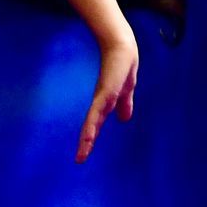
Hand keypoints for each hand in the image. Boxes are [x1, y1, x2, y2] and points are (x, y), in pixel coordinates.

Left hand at [78, 34, 138, 162]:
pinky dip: (95, 121)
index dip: (89, 139)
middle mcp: (100, 101)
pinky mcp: (107, 90)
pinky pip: (100, 108)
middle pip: (91, 125)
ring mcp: (102, 95)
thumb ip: (124, 103)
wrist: (122, 45)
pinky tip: (91, 131)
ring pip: (93, 120)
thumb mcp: (126, 89)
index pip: (94, 124)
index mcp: (103, 102)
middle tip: (80, 160)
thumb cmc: (123, 65)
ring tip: (83, 152)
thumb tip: (123, 119)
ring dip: (88, 136)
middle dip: (86, 143)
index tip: (83, 156)